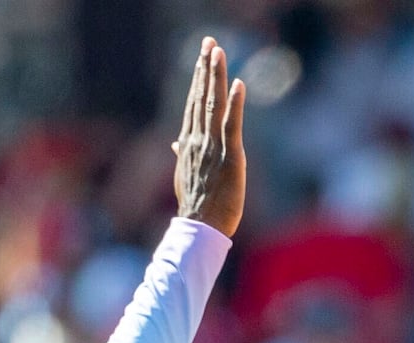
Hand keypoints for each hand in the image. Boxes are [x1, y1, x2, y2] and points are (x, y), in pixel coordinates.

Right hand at [173, 38, 245, 238]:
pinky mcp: (230, 158)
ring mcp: (213, 148)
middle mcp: (198, 140)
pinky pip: (232, 126)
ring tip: (218, 52)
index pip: (194, 104)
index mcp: (189, 143)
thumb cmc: (196, 207)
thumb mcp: (185, 176)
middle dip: (205, 68)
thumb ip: (182, 154)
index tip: (202, 56)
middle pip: (201, 97)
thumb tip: (175, 142)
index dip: (198, 78)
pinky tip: (238, 84)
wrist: (199, 229)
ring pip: (213, 105)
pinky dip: (234, 104)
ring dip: (216, 77)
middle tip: (209, 42)